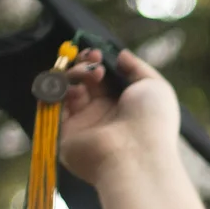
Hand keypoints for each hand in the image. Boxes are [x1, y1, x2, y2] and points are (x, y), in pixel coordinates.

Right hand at [56, 47, 180, 187]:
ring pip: (67, 89)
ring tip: (90, 74)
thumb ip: (137, 68)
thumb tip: (120, 55)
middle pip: (84, 81)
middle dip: (85, 64)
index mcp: (124, 105)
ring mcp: (84, 124)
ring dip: (75, 74)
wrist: (136, 156)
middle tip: (92, 59)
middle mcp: (103, 114)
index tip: (98, 53)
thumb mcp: (155, 86)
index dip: (98, 62)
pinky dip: (60, 90)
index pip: (104, 79)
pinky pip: (54, 106)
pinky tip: (76, 88)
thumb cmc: (152, 121)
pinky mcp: (66, 133)